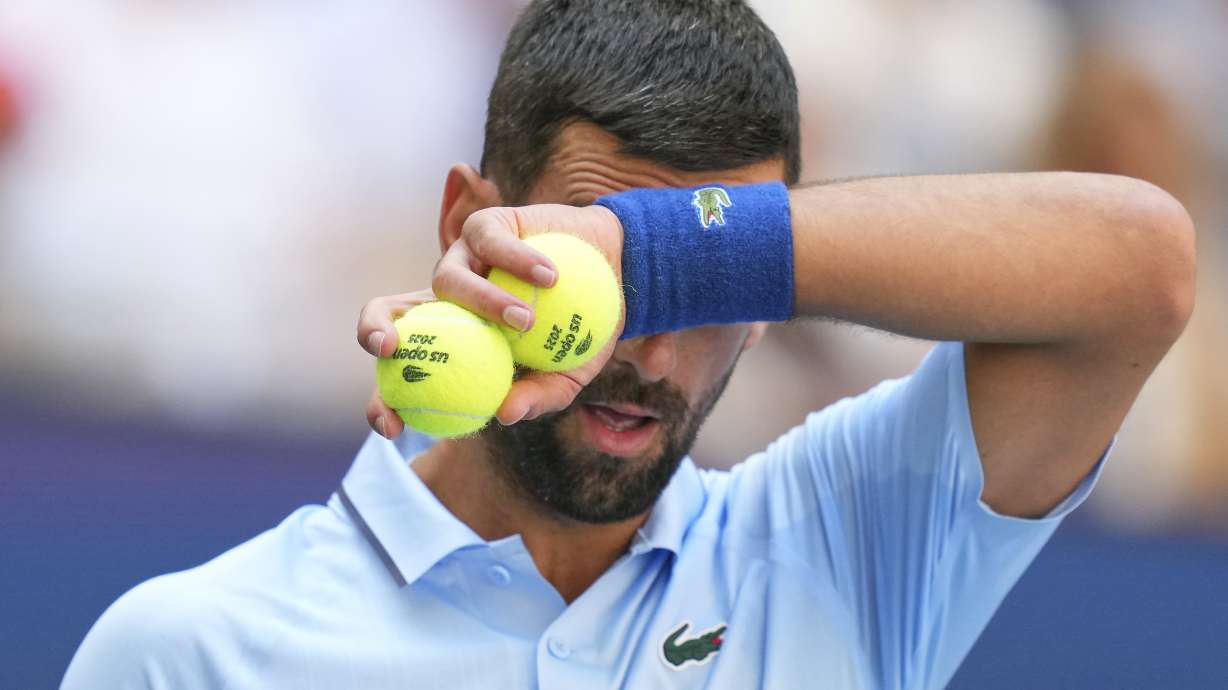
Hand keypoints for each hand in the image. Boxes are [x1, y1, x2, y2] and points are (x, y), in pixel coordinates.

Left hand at [358, 204, 624, 438]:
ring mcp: (462, 260)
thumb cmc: (586, 328)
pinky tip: (549, 277)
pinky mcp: (485, 226)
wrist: (615, 270)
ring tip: (526, 319)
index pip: (402, 374)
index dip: (381, 402)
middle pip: (384, 312)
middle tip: (391, 350)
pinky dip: (519, 261)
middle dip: (373, 331)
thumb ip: (541, 395)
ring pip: (447, 278)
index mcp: (450, 342)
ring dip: (484, 302)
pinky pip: (490, 242)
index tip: (392, 426)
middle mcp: (444, 301)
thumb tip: (505, 415)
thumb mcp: (569, 371)